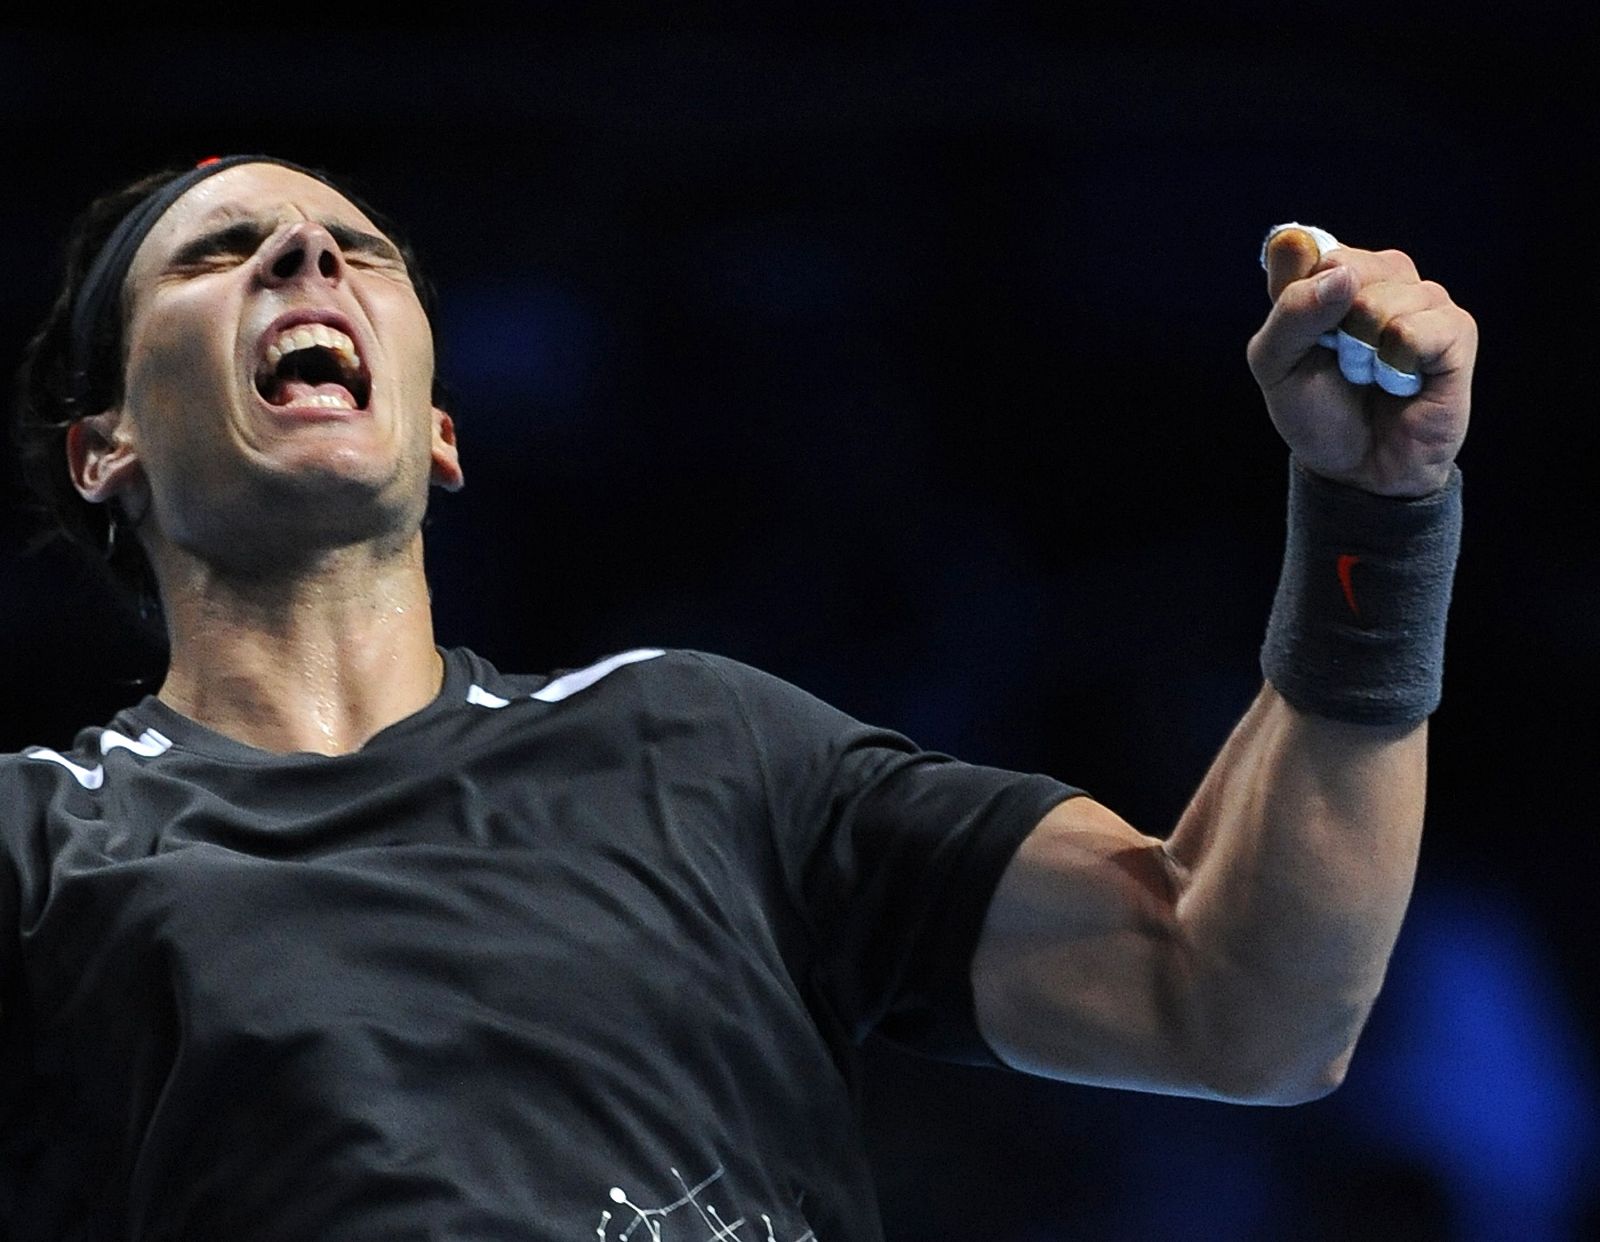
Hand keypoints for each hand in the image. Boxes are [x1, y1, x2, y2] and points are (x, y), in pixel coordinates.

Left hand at [1247, 229, 1475, 496]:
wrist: (1357, 469)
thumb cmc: (1316, 412)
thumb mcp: (1275, 364)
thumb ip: (1289, 310)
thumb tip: (1341, 276)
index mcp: (1334, 274)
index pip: (1308, 251)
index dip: (1297, 300)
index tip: (1301, 338)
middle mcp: (1383, 277)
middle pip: (1346, 268)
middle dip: (1329, 329)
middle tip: (1340, 364)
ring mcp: (1424, 300)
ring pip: (1381, 301)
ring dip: (1362, 353)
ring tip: (1371, 377)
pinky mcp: (1456, 331)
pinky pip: (1417, 330)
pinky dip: (1397, 364)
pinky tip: (1402, 381)